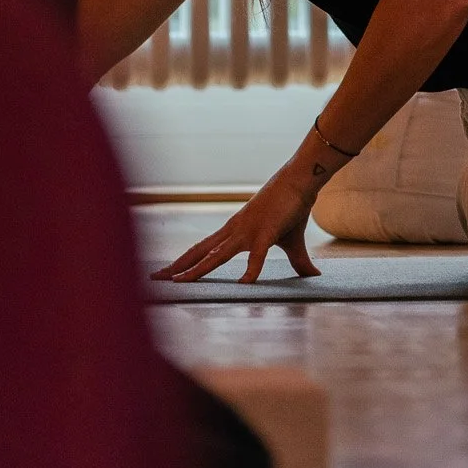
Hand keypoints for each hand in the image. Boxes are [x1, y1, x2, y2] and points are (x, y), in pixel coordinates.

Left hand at [154, 167, 322, 283]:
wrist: (300, 181)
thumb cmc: (292, 208)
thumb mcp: (290, 241)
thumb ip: (297, 261)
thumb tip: (313, 275)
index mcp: (234, 232)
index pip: (202, 248)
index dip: (184, 261)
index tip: (165, 272)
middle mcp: (234, 232)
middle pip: (200, 252)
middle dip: (177, 266)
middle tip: (154, 279)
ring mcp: (247, 232)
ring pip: (216, 255)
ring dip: (197, 269)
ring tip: (178, 282)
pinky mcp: (266, 232)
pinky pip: (257, 255)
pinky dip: (250, 271)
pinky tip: (244, 285)